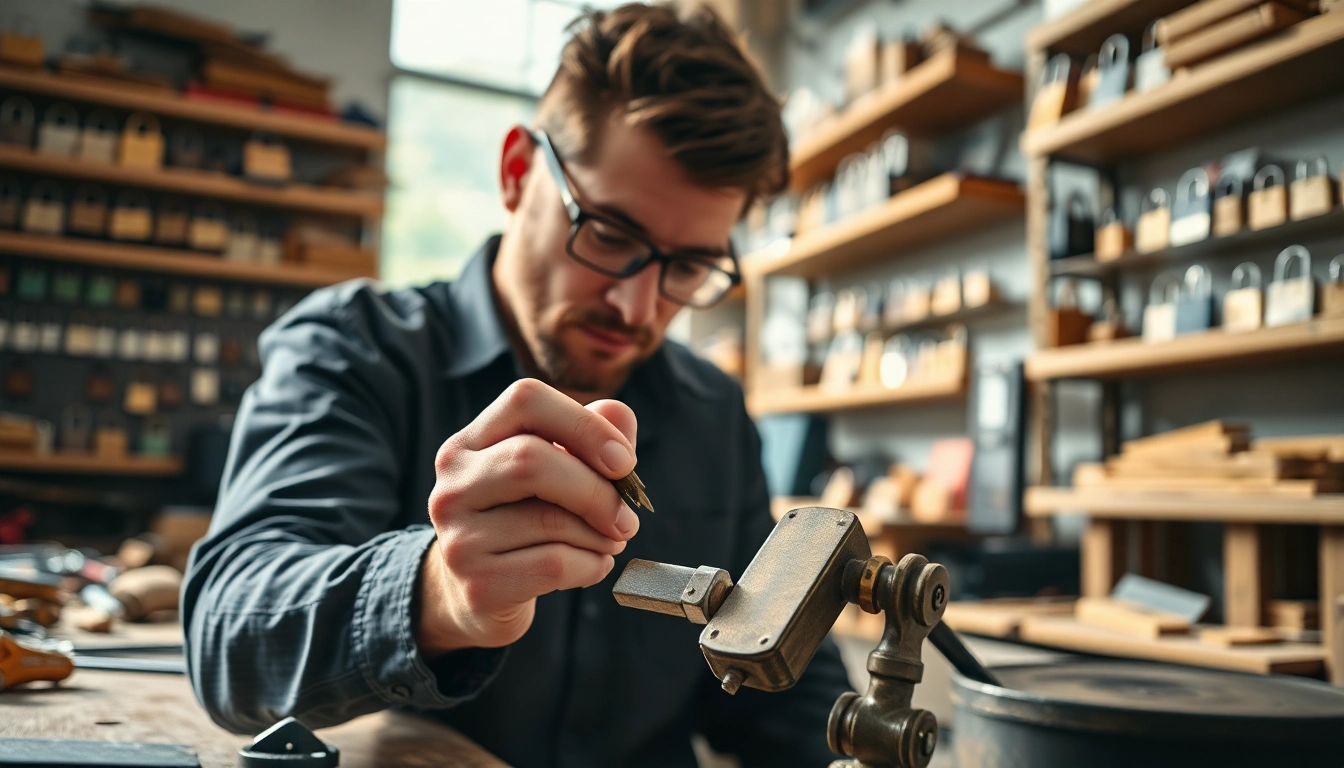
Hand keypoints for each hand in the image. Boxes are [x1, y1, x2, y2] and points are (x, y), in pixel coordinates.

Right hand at [418, 378, 639, 655]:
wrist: (479, 597)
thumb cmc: (526, 522)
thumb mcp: (556, 472)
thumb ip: (592, 436)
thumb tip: (619, 417)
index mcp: (469, 444)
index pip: (525, 400)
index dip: (585, 425)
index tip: (624, 462)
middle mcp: (453, 485)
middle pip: (532, 461)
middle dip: (596, 491)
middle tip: (626, 517)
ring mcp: (458, 538)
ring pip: (550, 520)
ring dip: (600, 535)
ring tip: (609, 542)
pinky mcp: (477, 586)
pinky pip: (554, 565)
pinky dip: (591, 566)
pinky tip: (592, 566)